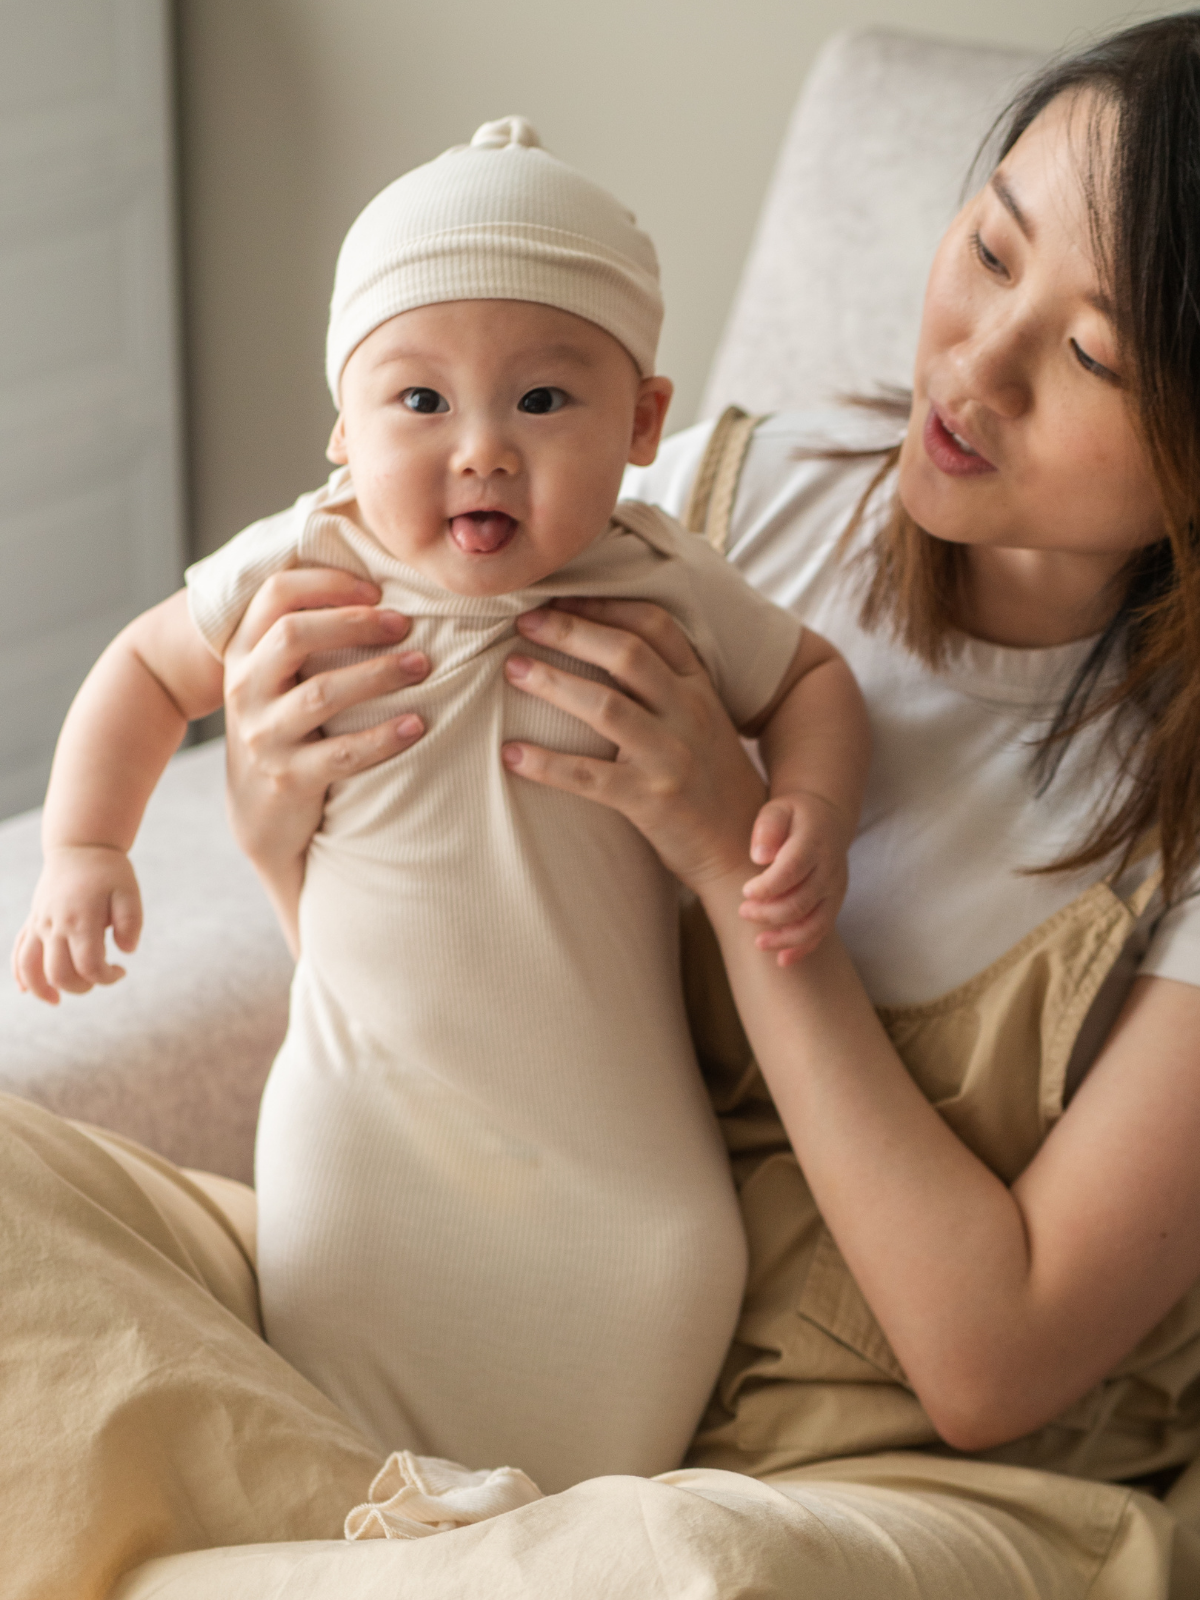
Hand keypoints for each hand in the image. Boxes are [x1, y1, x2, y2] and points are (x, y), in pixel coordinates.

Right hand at [12, 845, 141, 1002]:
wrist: (80, 847)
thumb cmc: (109, 872)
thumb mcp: (129, 892)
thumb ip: (131, 922)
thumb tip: (126, 951)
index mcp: (81, 920)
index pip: (89, 966)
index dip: (107, 977)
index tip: (121, 970)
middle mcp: (55, 925)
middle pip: (59, 973)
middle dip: (81, 987)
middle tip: (99, 977)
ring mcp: (40, 924)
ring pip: (30, 967)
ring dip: (43, 989)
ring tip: (57, 1000)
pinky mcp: (33, 921)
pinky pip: (19, 952)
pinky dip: (20, 973)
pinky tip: (26, 990)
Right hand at [222, 568, 430, 879]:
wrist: (259, 813)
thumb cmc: (285, 728)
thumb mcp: (277, 678)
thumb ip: (304, 635)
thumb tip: (374, 581)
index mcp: (245, 652)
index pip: (275, 594)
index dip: (328, 583)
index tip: (377, 589)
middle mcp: (246, 688)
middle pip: (294, 635)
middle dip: (356, 623)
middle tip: (405, 624)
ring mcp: (263, 735)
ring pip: (321, 694)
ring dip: (378, 674)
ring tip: (423, 665)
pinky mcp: (289, 777)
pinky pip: (342, 754)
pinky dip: (383, 737)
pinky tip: (418, 725)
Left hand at [500, 598, 763, 891]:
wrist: (743, 850)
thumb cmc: (709, 781)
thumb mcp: (702, 722)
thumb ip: (666, 686)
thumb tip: (600, 649)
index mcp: (699, 687)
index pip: (655, 626)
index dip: (604, 606)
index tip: (560, 598)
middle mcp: (689, 713)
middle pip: (625, 653)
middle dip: (571, 630)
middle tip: (525, 620)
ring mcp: (671, 757)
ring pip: (604, 706)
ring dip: (552, 682)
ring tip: (512, 669)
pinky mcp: (652, 800)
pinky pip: (588, 776)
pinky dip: (545, 763)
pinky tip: (511, 754)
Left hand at [740, 790, 851, 965]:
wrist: (827, 819)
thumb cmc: (793, 815)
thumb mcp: (778, 808)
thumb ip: (768, 828)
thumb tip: (760, 857)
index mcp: (814, 842)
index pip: (793, 869)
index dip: (769, 886)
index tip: (746, 892)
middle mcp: (829, 869)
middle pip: (802, 901)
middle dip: (770, 913)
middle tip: (743, 912)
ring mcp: (834, 889)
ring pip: (814, 923)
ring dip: (786, 938)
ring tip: (758, 943)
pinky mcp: (833, 904)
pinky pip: (821, 931)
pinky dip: (803, 949)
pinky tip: (782, 961)